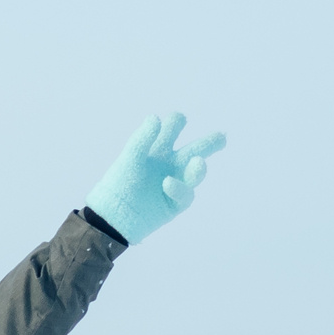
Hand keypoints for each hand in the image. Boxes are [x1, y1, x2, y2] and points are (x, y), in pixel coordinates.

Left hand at [84, 114, 224, 245]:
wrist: (111, 217)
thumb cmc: (118, 184)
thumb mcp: (129, 158)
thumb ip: (142, 139)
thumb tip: (156, 117)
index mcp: (157, 149)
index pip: (173, 129)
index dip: (177, 122)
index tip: (178, 120)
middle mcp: (169, 164)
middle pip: (195, 148)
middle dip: (210, 142)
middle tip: (222, 137)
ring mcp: (175, 183)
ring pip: (196, 172)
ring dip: (200, 167)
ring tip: (198, 161)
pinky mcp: (175, 203)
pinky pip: (186, 194)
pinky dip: (179, 188)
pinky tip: (167, 184)